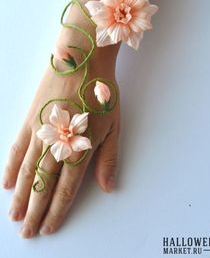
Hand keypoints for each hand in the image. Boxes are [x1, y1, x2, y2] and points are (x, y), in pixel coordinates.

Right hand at [2, 12, 119, 237]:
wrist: (81, 61)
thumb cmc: (101, 93)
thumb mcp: (114, 126)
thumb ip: (109, 159)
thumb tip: (107, 188)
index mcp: (80, 149)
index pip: (66, 189)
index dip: (56, 210)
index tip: (48, 227)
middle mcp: (56, 145)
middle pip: (42, 185)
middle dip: (35, 211)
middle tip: (26, 232)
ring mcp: (40, 133)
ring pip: (26, 172)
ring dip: (20, 197)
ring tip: (14, 216)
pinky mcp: (30, 120)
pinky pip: (17, 149)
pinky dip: (10, 168)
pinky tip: (5, 183)